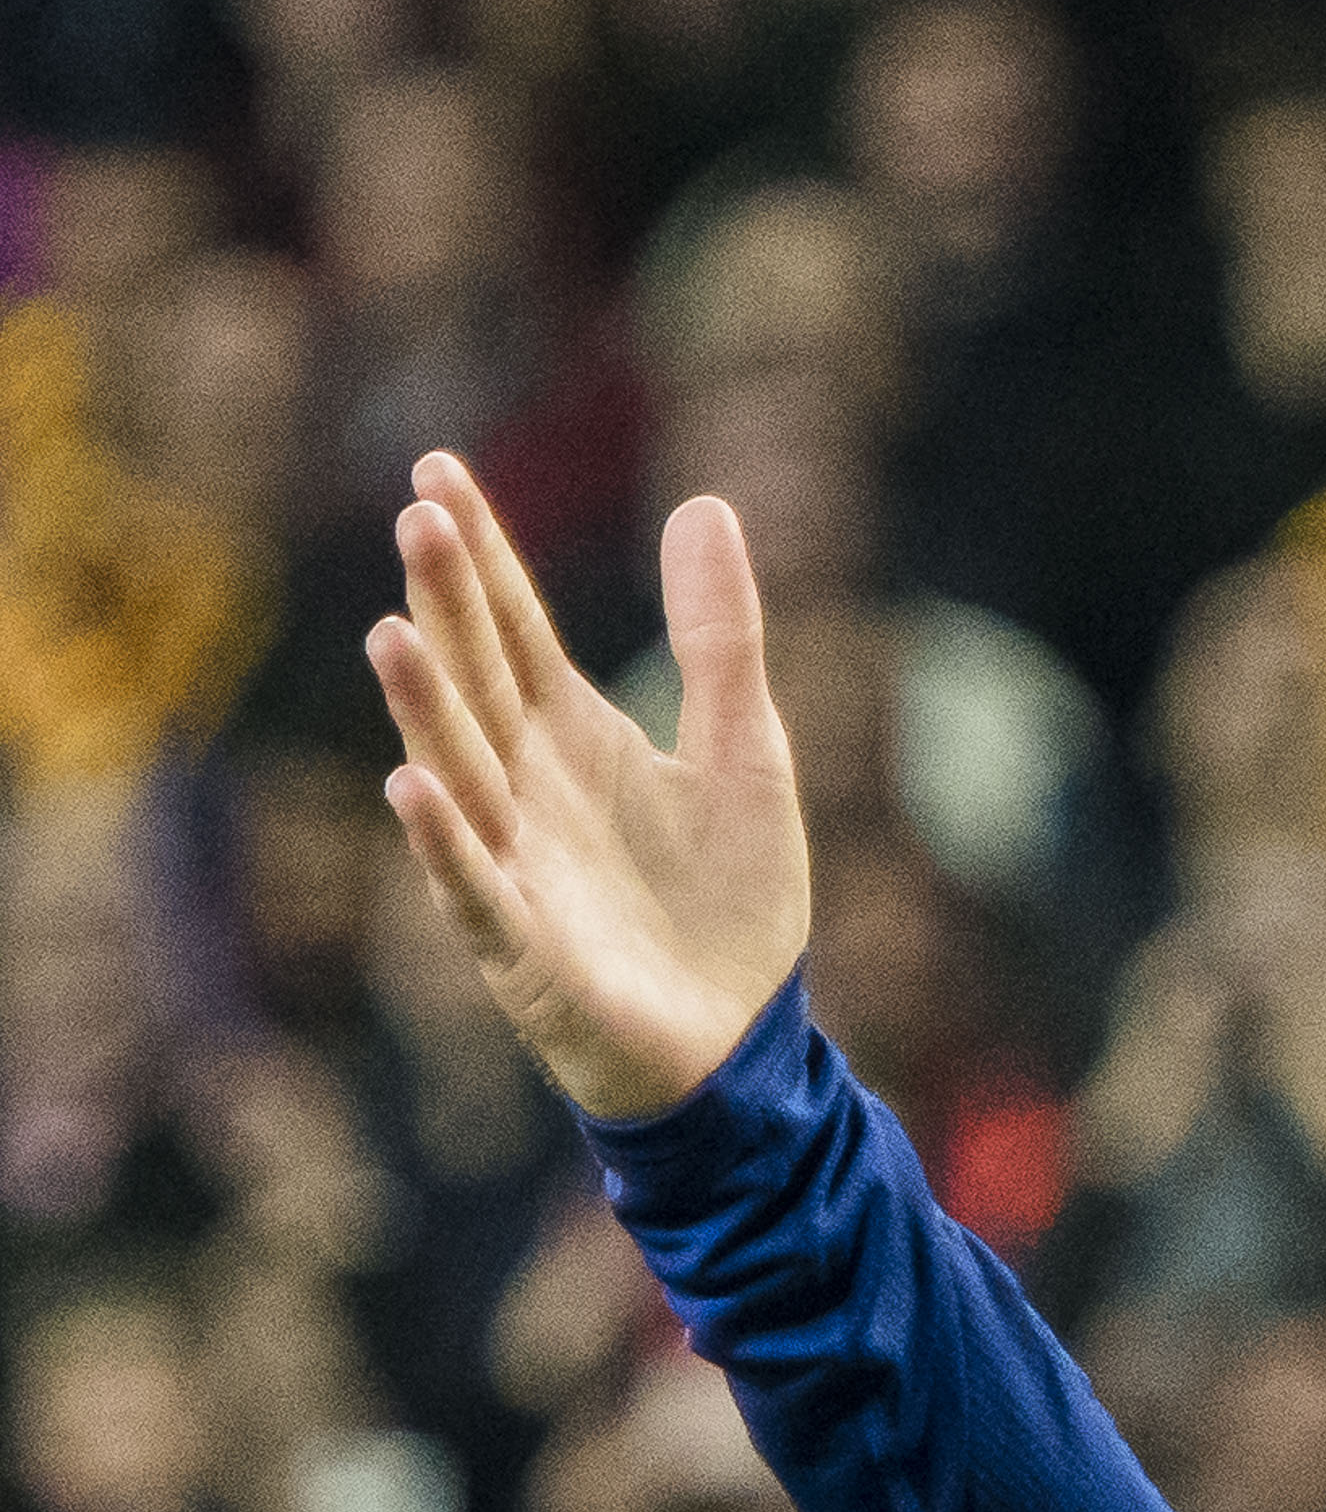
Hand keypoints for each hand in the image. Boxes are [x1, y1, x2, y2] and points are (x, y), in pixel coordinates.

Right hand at [369, 457, 811, 1119]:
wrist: (743, 1041)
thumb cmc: (730, 901)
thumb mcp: (746, 751)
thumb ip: (720, 639)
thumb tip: (703, 503)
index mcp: (573, 736)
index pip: (513, 627)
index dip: (479, 554)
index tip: (437, 470)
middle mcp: (527, 787)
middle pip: (478, 681)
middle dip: (448, 605)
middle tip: (418, 516)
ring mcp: (517, 863)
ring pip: (459, 772)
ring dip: (425, 709)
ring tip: (391, 634)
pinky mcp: (524, 947)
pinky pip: (475, 888)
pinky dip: (446, 842)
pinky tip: (416, 787)